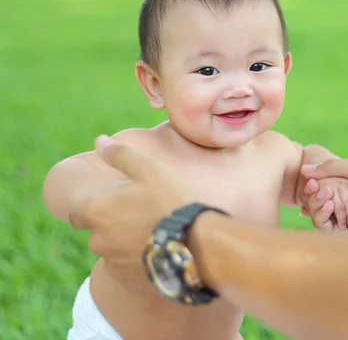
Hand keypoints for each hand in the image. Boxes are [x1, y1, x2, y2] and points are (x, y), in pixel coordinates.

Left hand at [71, 135, 194, 294]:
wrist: (196, 243)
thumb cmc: (171, 201)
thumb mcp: (150, 169)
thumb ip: (121, 155)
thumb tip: (100, 140)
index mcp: (95, 210)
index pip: (77, 212)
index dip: (95, 206)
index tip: (116, 203)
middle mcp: (96, 240)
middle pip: (97, 232)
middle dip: (113, 225)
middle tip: (141, 217)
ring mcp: (111, 263)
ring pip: (112, 251)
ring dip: (124, 244)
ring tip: (153, 235)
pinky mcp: (127, 281)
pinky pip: (126, 269)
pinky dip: (137, 262)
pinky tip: (158, 252)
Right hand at [301, 158, 347, 236]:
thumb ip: (331, 169)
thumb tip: (304, 169)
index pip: (322, 186)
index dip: (313, 184)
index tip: (308, 180)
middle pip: (319, 202)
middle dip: (316, 194)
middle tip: (318, 188)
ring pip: (320, 217)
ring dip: (319, 204)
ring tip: (327, 195)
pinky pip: (327, 232)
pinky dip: (322, 217)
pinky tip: (330, 206)